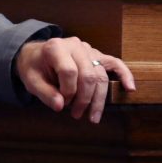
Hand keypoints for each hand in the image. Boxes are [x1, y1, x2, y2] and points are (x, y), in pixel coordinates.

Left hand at [16, 37, 135, 122]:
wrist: (36, 56)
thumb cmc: (34, 68)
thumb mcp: (31, 81)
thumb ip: (44, 93)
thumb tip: (60, 106)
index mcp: (56, 47)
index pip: (69, 71)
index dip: (67, 90)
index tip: (61, 102)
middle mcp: (75, 45)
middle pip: (88, 75)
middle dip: (84, 99)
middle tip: (76, 114)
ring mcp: (88, 49)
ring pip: (101, 75)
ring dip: (98, 99)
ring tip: (92, 117)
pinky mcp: (97, 55)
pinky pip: (115, 63)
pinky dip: (124, 75)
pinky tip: (130, 89)